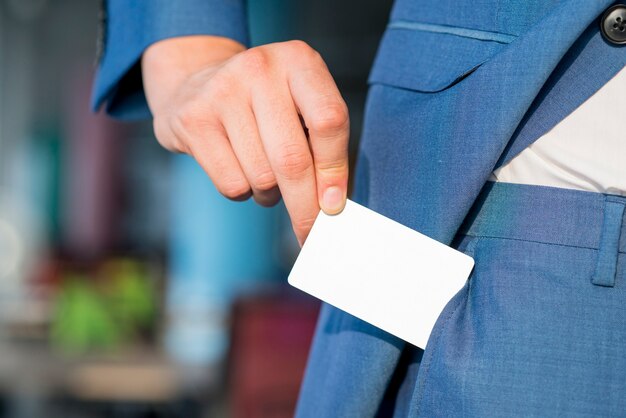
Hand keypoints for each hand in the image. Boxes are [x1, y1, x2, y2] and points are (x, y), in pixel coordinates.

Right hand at [142, 36, 348, 244]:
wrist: (193, 81)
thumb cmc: (262, 105)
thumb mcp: (298, 105)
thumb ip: (321, 144)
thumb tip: (333, 204)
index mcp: (298, 60)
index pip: (329, 122)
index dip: (335, 171)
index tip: (335, 207)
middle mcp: (261, 68)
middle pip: (293, 159)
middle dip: (305, 207)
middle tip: (310, 233)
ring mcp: (222, 91)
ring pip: (262, 177)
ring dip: (270, 194)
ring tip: (265, 175)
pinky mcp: (193, 119)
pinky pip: (232, 184)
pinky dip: (243, 192)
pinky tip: (239, 170)